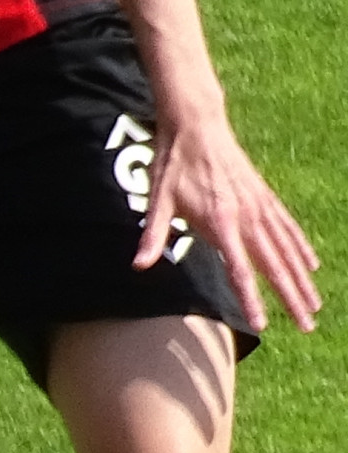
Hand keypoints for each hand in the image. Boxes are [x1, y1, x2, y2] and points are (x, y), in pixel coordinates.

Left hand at [143, 101, 318, 335]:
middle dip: (291, 297)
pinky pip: (288, 228)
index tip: (261, 324)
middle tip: (306, 326)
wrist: (197, 126)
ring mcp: (260, 206)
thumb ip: (152, 235)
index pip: (238, 269)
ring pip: (287, 249)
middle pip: (274, 265)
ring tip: (314, 305)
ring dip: (302, 278)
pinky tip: (311, 265)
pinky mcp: (265, 197)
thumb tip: (138, 265)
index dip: (251, 299)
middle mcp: (247, 216)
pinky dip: (301, 248)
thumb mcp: (156, 199)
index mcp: (220, 221)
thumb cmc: (173, 164)